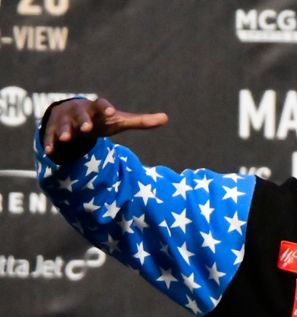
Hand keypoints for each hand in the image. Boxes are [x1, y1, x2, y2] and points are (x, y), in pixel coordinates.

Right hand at [42, 98, 167, 156]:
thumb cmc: (102, 119)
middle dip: (83, 119)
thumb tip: (166, 118)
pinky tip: (51, 152)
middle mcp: (80, 111)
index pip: (102, 104)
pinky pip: (51, 136)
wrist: (74, 115)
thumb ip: (141, 120)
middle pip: (81, 113)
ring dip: (65, 131)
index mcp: (97, 107)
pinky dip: (51, 143)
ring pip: (64, 124)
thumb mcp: (119, 121)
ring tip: (67, 139)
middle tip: (87, 127)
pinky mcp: (54, 130)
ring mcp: (66, 120)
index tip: (113, 113)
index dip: (107, 108)